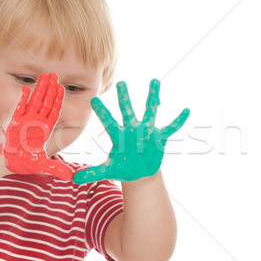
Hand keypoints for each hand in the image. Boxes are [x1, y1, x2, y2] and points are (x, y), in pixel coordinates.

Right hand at [0, 73, 73, 180]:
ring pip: (34, 100)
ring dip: (39, 88)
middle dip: (50, 88)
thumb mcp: (41, 165)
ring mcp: (23, 119)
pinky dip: (22, 99)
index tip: (62, 88)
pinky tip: (26, 89)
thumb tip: (70, 176)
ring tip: (44, 75)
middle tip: (54, 74)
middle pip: (45, 101)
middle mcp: (35, 122)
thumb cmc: (21, 162)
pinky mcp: (12, 120)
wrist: (2, 162)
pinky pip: (18, 107)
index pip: (54, 111)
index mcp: (44, 130)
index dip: (58, 100)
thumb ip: (55, 168)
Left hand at [73, 78, 189, 183]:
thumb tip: (74, 179)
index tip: (93, 99)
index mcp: (119, 136)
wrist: (140, 172)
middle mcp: (132, 129)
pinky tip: (186, 111)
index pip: (108, 121)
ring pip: (150, 111)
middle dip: (124, 97)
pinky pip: (170, 127)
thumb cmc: (123, 168)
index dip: (102, 111)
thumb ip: (92, 173)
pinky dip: (179, 120)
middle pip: (127, 110)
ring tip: (155, 80)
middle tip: (121, 82)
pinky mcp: (159, 137)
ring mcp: (147, 131)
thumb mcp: (108, 171)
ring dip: (153, 97)